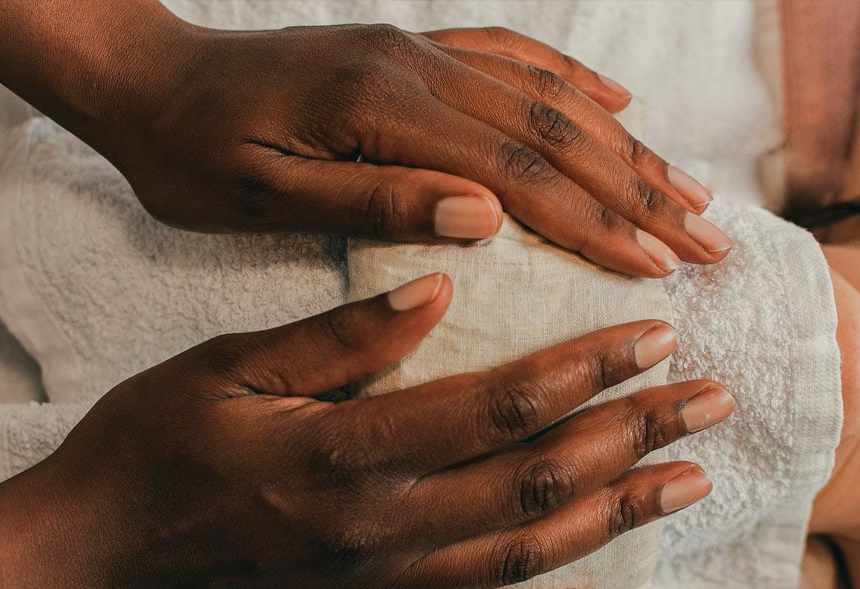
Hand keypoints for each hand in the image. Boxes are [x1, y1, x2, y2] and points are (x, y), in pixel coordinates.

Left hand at [0, 0, 729, 275]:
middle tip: (708, 239)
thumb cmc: (194, 155)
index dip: (595, 223)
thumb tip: (482, 217)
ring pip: (545, 96)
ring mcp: (417, 52)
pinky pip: (509, 58)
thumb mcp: (264, 194)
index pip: (518, 174)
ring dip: (625, 144)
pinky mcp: (409, 51)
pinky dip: (572, 82)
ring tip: (688, 187)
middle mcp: (416, 70)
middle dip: (637, 189)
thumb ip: (373, 202)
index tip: (658, 266)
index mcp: (383, 113)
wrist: (150, 82)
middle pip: (554, 131)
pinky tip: (616, 102)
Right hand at [44, 273, 726, 588]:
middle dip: (634, 434)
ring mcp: (378, 587)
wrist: (96, 553)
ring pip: (526, 553)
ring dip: (618, 515)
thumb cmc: (151, 444)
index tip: (652, 334)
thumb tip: (439, 291)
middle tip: (712, 397)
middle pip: (536, 481)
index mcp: (341, 457)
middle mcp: (376, 531)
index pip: (496, 407)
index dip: (584, 369)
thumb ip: (340, 337)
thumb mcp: (230, 366)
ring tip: (689, 478)